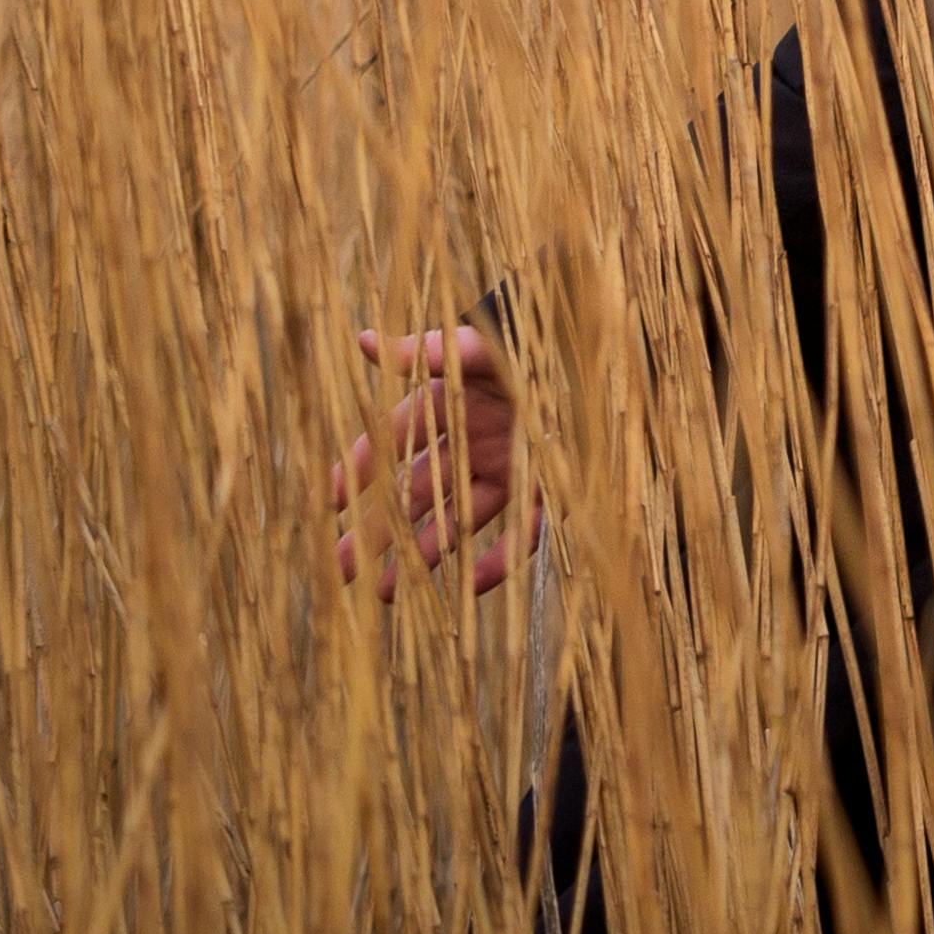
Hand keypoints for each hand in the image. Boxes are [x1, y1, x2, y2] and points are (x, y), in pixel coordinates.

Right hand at [328, 323, 522, 596]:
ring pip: (457, 521)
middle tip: (340, 566)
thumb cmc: (539, 347)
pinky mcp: (547, 491)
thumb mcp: (484, 346)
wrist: (606, 359)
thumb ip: (429, 350)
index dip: (359, 470)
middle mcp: (474, 442)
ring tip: (384, 593)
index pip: (392, 442)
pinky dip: (496, 561)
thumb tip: (366, 340)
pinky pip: (517, 534)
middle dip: (377, 530)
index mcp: (452, 405)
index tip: (327, 503)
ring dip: (423, 555)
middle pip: (416, 492)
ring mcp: (509, 469)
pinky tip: (469, 587)